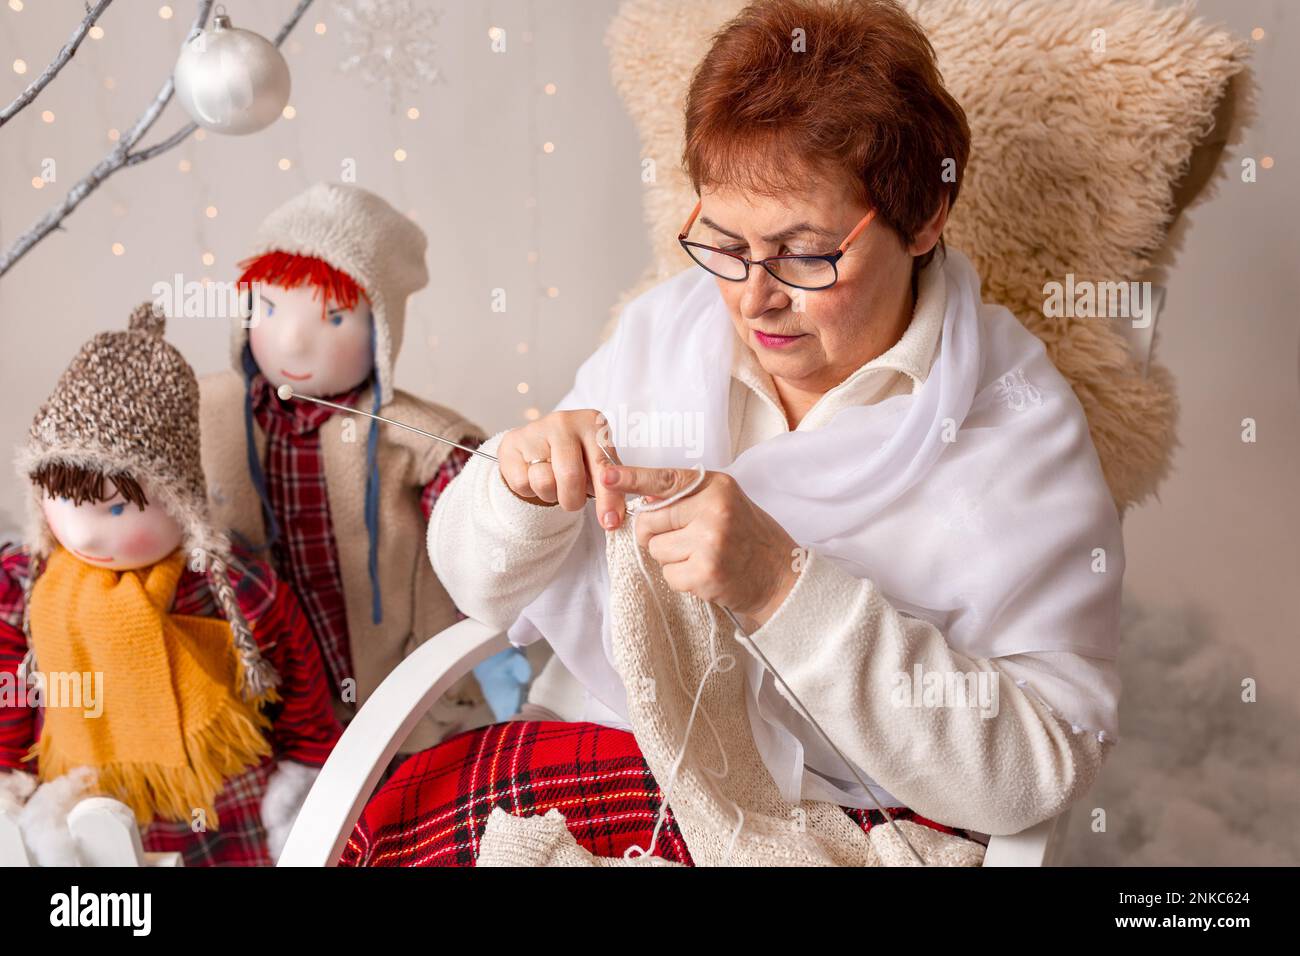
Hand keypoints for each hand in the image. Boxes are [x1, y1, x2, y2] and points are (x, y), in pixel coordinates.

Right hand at [498, 410, 626, 528]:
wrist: (540, 446)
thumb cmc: (577, 459)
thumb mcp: (598, 468)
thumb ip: (611, 490)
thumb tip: (612, 520)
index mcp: (591, 422)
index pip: (603, 466)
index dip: (608, 498)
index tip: (610, 523)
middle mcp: (563, 421)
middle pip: (570, 476)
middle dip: (573, 500)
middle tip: (573, 501)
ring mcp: (534, 430)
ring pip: (544, 482)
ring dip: (550, 495)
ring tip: (553, 482)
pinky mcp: (511, 444)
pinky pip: (522, 484)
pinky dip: (530, 491)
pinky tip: (534, 476)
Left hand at [603, 465, 800, 628]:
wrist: (781, 575)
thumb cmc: (748, 536)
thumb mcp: (725, 503)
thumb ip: (686, 498)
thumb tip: (642, 499)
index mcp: (716, 486)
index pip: (665, 479)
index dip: (631, 478)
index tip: (606, 475)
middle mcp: (713, 509)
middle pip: (649, 521)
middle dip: (655, 534)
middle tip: (684, 541)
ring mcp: (710, 542)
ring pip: (656, 550)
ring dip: (671, 559)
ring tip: (701, 557)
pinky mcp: (706, 573)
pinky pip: (668, 575)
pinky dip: (681, 580)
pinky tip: (705, 575)